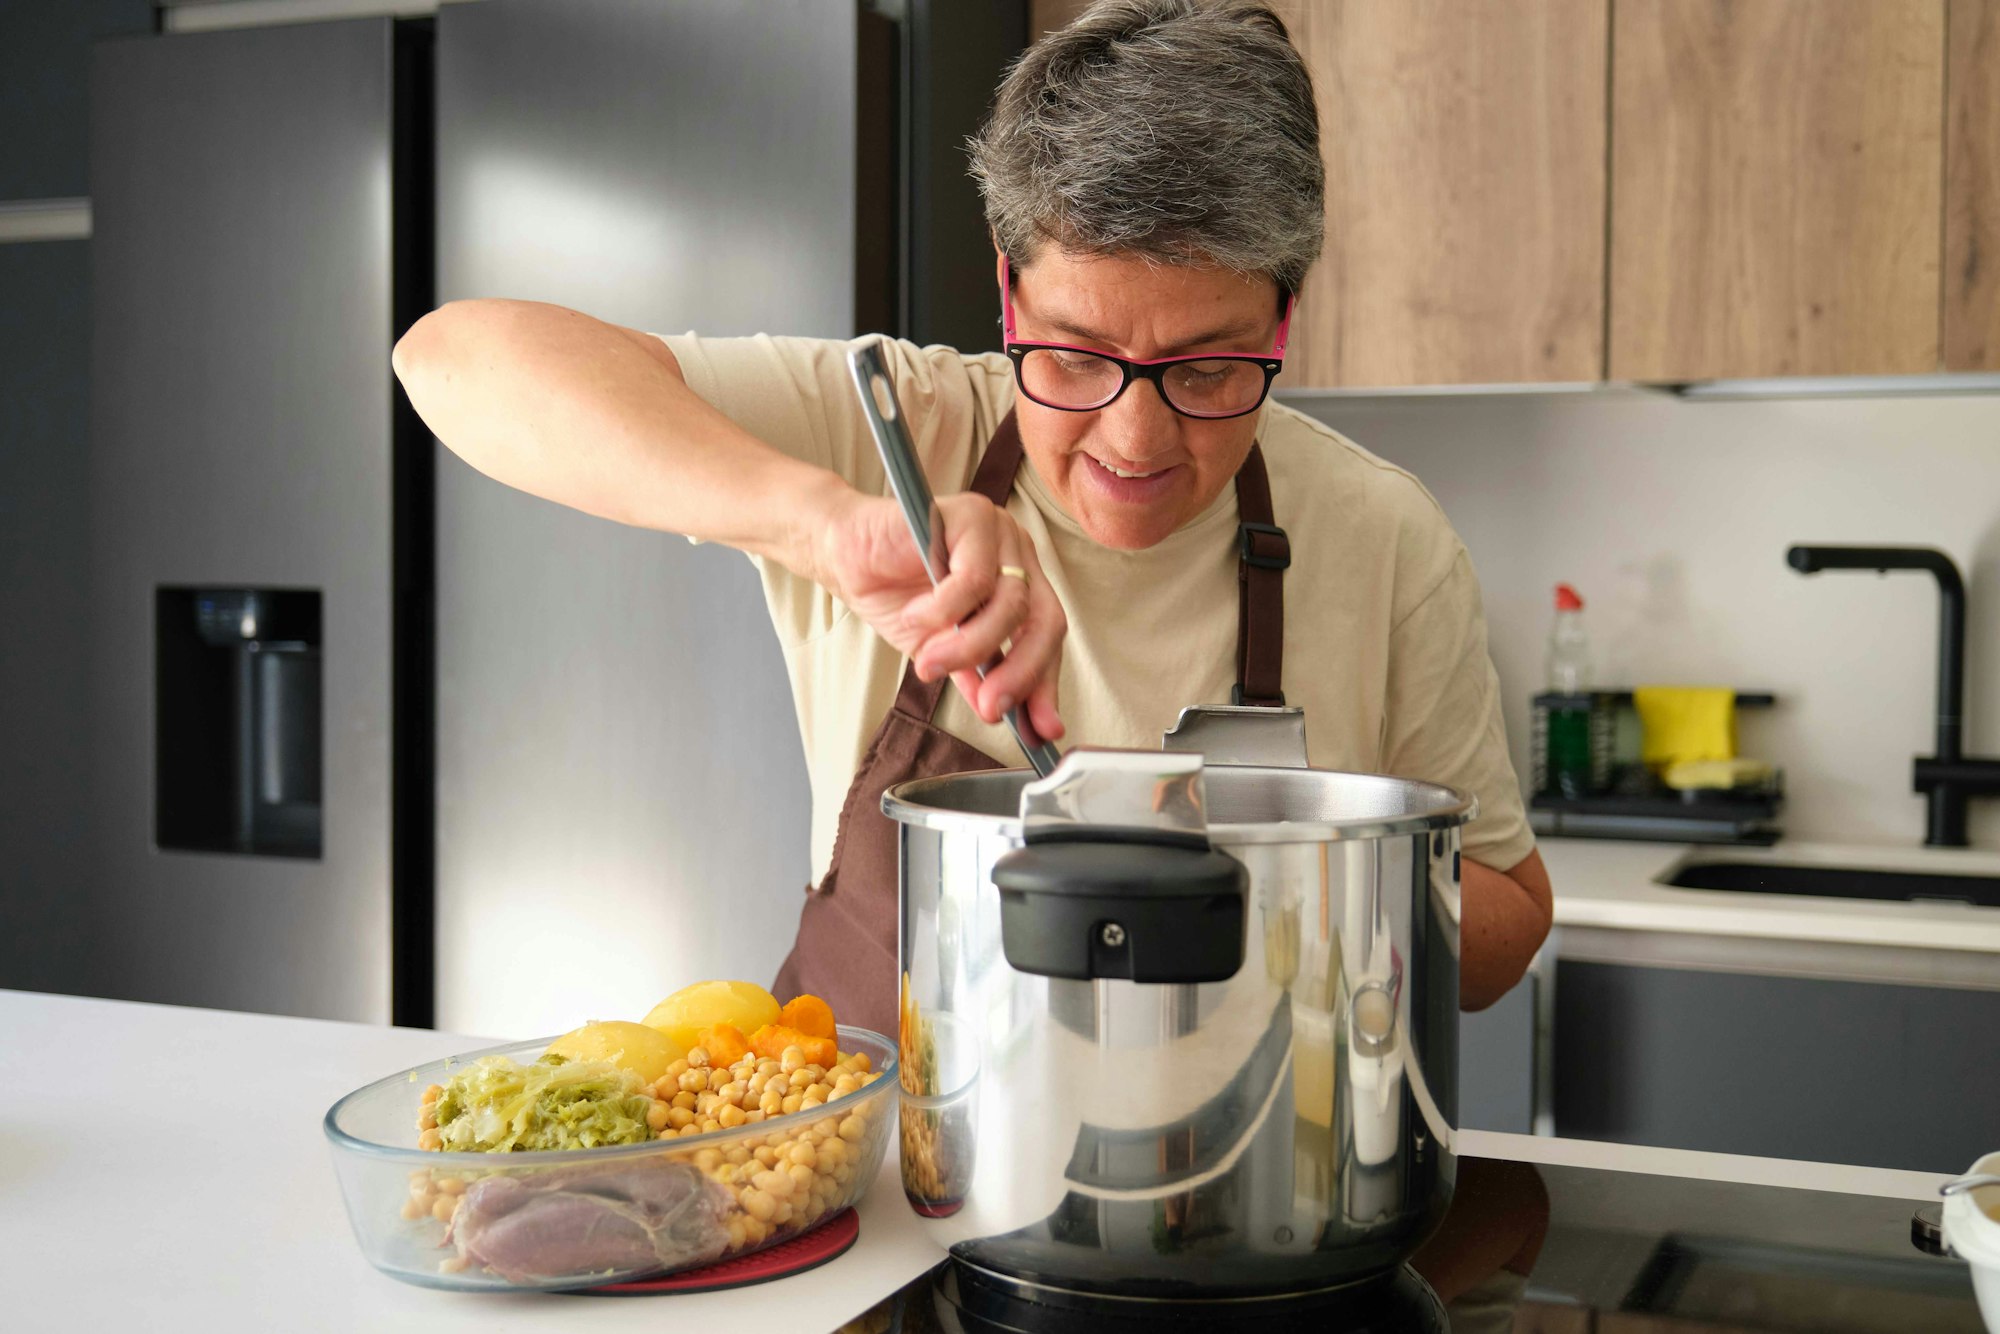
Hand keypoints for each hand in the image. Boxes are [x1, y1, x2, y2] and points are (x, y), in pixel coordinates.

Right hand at [812, 488, 1065, 743]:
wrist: (843, 554)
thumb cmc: (894, 594)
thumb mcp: (941, 649)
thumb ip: (975, 675)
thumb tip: (998, 713)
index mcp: (1018, 581)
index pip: (1047, 634)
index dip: (1045, 682)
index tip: (1043, 729)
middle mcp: (1017, 554)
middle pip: (1044, 619)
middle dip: (1020, 672)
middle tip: (990, 707)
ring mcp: (999, 532)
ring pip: (1010, 603)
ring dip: (969, 646)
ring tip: (931, 662)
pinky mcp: (972, 515)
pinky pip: (974, 579)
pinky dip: (943, 610)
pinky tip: (914, 617)